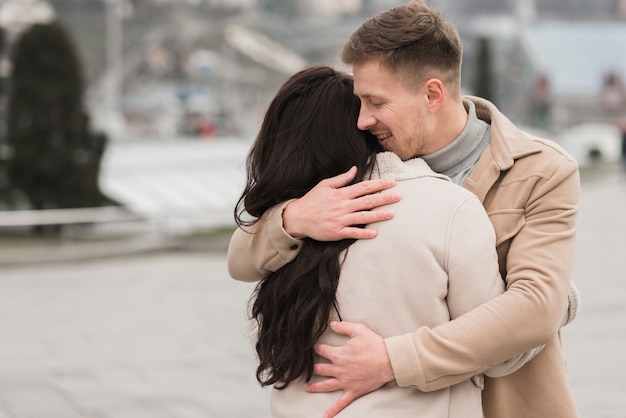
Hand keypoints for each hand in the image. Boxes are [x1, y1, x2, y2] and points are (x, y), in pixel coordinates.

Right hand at [283, 166, 400, 240]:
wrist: (297, 218)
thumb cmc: (312, 200)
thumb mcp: (325, 185)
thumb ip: (341, 178)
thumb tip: (355, 169)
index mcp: (341, 194)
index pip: (364, 187)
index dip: (379, 184)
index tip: (392, 182)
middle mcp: (342, 206)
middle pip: (367, 201)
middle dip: (384, 198)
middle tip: (398, 196)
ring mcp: (340, 220)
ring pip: (363, 217)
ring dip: (378, 215)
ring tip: (392, 214)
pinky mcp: (336, 232)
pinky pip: (352, 233)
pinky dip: (363, 233)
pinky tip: (374, 233)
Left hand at [307, 321, 394, 417]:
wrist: (389, 361)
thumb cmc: (374, 345)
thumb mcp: (359, 330)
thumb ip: (343, 327)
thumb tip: (331, 324)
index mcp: (339, 354)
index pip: (322, 350)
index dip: (316, 347)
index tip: (312, 347)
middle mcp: (339, 369)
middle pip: (320, 369)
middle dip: (312, 368)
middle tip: (305, 368)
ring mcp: (345, 382)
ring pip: (326, 385)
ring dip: (315, 387)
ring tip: (308, 388)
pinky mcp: (353, 391)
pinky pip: (341, 402)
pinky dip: (333, 410)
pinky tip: (325, 416)